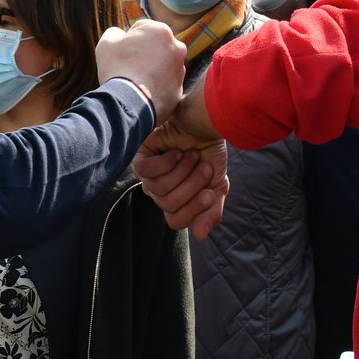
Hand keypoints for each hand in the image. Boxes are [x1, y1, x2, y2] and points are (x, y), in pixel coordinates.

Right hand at [95, 21, 185, 121]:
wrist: (127, 103)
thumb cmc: (117, 68)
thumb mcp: (107, 42)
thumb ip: (115, 32)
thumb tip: (121, 35)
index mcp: (161, 31)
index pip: (141, 29)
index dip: (128, 40)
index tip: (122, 53)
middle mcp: (177, 48)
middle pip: (155, 47)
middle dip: (144, 54)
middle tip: (128, 67)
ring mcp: (180, 71)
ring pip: (162, 66)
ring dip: (151, 70)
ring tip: (135, 82)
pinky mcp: (179, 91)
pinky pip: (165, 86)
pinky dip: (155, 88)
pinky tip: (142, 93)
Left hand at [134, 122, 228, 239]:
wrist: (206, 123)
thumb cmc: (210, 153)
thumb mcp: (218, 185)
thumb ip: (212, 211)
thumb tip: (200, 236)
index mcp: (175, 201)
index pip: (175, 221)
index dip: (194, 209)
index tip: (210, 192)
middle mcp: (159, 191)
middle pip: (169, 204)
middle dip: (192, 185)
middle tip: (205, 166)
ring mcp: (148, 176)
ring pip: (159, 189)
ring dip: (182, 171)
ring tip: (192, 155)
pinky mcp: (140, 157)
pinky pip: (146, 172)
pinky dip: (166, 162)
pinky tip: (176, 151)